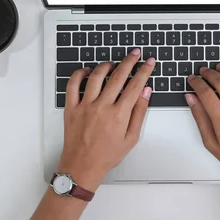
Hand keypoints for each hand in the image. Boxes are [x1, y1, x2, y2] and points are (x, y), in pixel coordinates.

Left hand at [58, 48, 152, 190]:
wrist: (82, 166)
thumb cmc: (107, 155)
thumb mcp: (131, 138)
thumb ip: (139, 112)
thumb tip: (145, 91)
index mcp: (119, 114)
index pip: (135, 85)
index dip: (144, 71)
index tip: (148, 62)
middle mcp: (102, 107)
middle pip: (118, 76)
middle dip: (129, 61)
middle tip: (135, 53)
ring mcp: (85, 106)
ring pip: (96, 76)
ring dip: (106, 66)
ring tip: (112, 63)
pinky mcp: (71, 108)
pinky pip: (72, 85)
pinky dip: (79, 74)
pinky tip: (86, 71)